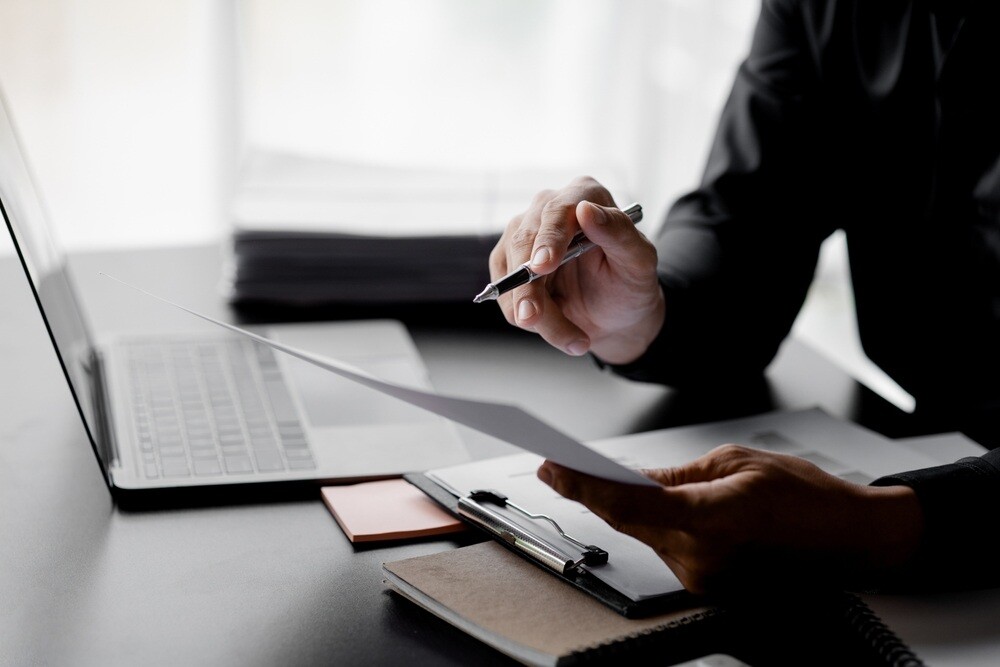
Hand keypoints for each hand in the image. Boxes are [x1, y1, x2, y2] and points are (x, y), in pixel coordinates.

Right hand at [490, 177, 664, 363]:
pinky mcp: (507, 263)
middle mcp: (548, 208)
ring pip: (511, 276)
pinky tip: (558, 326)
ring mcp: (523, 235)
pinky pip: (506, 296)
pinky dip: (528, 319)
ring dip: (537, 315)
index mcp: (584, 195)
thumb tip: (586, 210)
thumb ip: (619, 234)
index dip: (548, 239)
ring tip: (574, 339)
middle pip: (524, 244)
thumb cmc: (630, 284)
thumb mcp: (639, 262)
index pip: (557, 210)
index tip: (542, 267)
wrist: (615, 315)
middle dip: (529, 289)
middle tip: (533, 319)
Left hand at [537, 445, 923, 594]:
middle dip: (589, 493)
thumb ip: (676, 476)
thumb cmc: (807, 496)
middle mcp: (702, 559)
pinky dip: (648, 525)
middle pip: (627, 523)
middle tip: (556, 467)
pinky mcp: (708, 585)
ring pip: (643, 536)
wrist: (853, 540)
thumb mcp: (736, 463)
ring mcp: (704, 578)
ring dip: (619, 508)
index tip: (552, 466)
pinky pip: (665, 548)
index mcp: (711, 520)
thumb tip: (632, 479)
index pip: (628, 504)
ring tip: (587, 477)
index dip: (582, 485)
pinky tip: (635, 502)